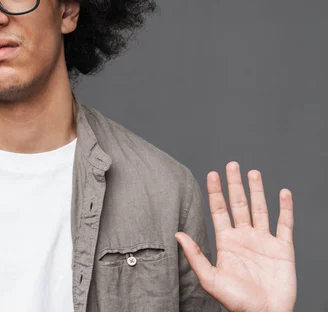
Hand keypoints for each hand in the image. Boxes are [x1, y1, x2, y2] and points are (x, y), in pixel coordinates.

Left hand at [175, 161, 295, 311]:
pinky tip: (283, 193)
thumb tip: (177, 234)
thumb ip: (195, 255)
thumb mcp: (210, 278)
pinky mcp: (283, 248)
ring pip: (260, 209)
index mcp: (226, 242)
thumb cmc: (236, 301)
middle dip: (235, 184)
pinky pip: (285, 224)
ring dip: (257, 190)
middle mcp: (244, 237)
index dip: (216, 192)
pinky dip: (285, 208)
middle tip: (232, 164)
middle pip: (239, 204)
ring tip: (253, 172)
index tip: (212, 173)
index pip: (220, 210)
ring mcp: (264, 241)